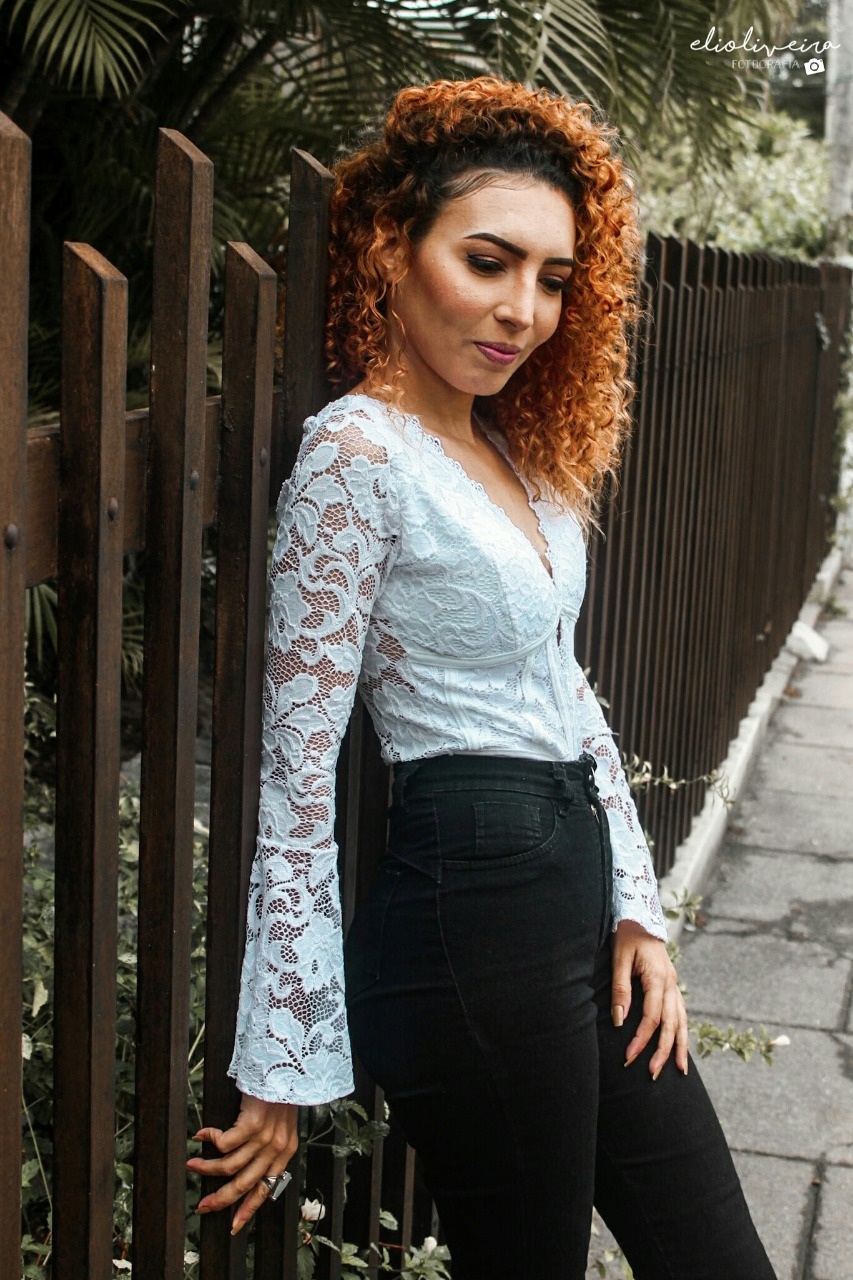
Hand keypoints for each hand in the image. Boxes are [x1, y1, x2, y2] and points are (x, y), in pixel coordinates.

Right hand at [186, 1092, 298, 1235]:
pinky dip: (209, 1139)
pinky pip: (224, 1143)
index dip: (247, 1210)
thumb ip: (269, 1148)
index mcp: (284, 1154)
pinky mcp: (251, 1124)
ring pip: (229, 1166)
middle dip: (220, 1200)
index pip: (265, 1190)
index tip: (233, 1226)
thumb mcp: (282, 1126)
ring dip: (206, 1168)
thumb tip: (247, 1169)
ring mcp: (264, 1138)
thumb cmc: (280, 1094)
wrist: (288, 1066)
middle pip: (243, 1185)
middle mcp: (275, 1150)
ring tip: (192, 1164)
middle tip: (202, 1207)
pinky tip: (201, 1135)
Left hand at [610, 920, 688, 1078]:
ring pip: (682, 1021)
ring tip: (679, 1071)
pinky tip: (680, 1046)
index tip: (630, 1055)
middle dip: (662, 1051)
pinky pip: (682, 1013)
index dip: (642, 1038)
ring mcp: (674, 985)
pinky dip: (682, 1032)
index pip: (653, 1016)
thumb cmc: (627, 935)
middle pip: (671, 1024)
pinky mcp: (672, 985)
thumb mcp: (619, 958)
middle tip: (652, 1074)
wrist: (641, 915)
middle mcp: (671, 984)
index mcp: (658, 977)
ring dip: (679, 1046)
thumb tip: (619, 1020)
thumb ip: (620, 989)